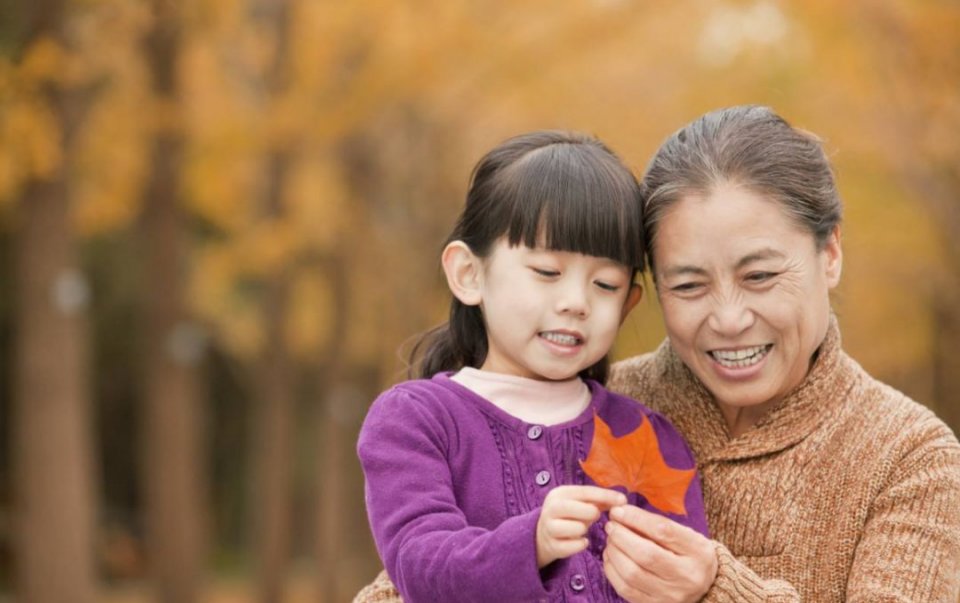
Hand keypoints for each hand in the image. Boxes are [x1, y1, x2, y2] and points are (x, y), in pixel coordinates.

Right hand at [536, 485, 626, 567]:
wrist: (543, 536)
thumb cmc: (569, 516)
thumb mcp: (579, 504)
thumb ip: (599, 501)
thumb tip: (622, 500)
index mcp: (559, 494)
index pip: (586, 491)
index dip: (606, 495)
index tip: (623, 500)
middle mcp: (551, 509)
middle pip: (580, 508)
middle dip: (592, 513)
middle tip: (596, 516)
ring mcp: (549, 528)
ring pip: (577, 528)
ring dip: (584, 529)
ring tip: (582, 528)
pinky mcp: (552, 546)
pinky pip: (574, 546)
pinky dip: (581, 544)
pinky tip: (581, 541)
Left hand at [603, 505, 717, 602]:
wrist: (706, 588)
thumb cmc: (690, 554)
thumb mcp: (685, 534)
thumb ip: (657, 524)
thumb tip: (621, 513)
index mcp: (698, 551)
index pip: (664, 531)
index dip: (636, 518)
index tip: (618, 510)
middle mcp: (686, 576)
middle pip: (646, 554)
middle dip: (621, 536)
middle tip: (611, 525)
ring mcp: (670, 595)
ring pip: (632, 574)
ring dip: (614, 552)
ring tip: (611, 540)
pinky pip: (625, 589)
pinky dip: (612, 570)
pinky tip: (611, 557)